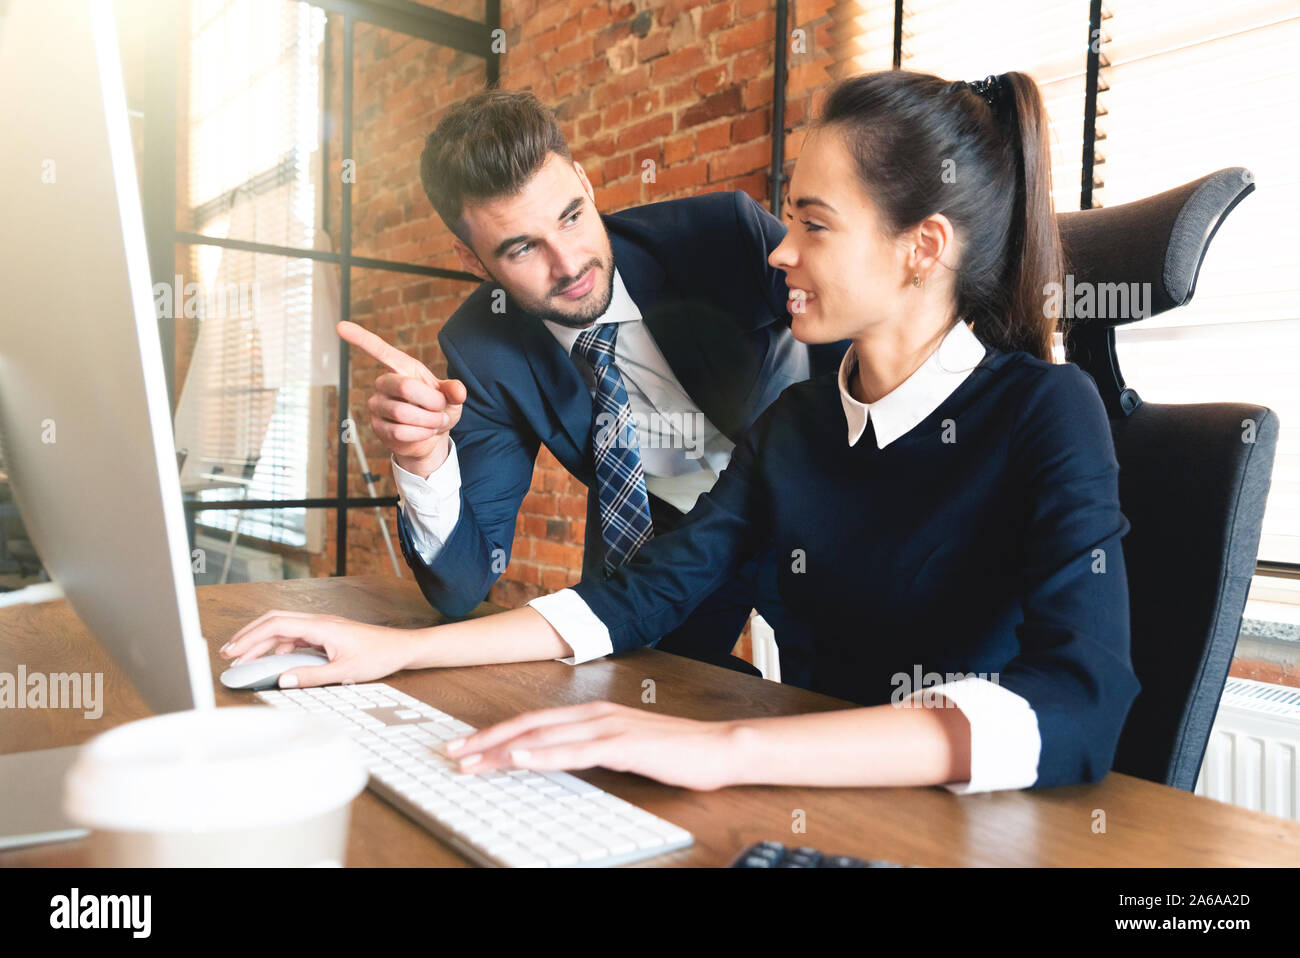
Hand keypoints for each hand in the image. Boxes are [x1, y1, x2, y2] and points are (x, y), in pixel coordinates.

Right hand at [218, 610, 421, 687]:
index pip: (276, 626)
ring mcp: (321, 627)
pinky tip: (273, 661)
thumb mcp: (345, 672)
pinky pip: (295, 636)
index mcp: (321, 626)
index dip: (250, 637)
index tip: (233, 650)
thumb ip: (312, 676)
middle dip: (248, 635)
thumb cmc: (379, 656)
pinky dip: (278, 646)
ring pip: (283, 628)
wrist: (401, 648)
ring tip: (244, 659)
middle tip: (228, 652)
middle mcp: (318, 622)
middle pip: (274, 621)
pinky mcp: (325, 634)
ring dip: (262, 641)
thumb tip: (283, 680)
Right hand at [337, 320, 467, 475]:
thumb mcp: (452, 398)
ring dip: (428, 421)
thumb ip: (455, 390)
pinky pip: (400, 431)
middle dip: (431, 402)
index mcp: (402, 368)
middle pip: (405, 386)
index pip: (380, 351)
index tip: (340, 326)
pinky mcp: (376, 426)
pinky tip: (425, 433)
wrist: (432, 437)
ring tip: (434, 422)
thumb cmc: (440, 409)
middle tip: (441, 410)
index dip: (361, 338)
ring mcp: (377, 405)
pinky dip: (420, 434)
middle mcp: (384, 383)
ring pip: (403, 413)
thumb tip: (459, 391)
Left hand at [444, 701, 742, 790]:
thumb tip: (560, 760)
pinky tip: (519, 759)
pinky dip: (543, 754)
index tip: (467, 746)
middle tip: (452, 754)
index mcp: (594, 713)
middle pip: (528, 725)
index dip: (497, 733)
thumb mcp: (625, 747)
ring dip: (503, 749)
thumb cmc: (677, 751)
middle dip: (486, 740)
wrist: (720, 748)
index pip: (534, 721)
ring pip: (543, 736)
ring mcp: (608, 727)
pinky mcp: (623, 745)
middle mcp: (595, 714)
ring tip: (471, 761)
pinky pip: (574, 751)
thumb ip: (592, 749)